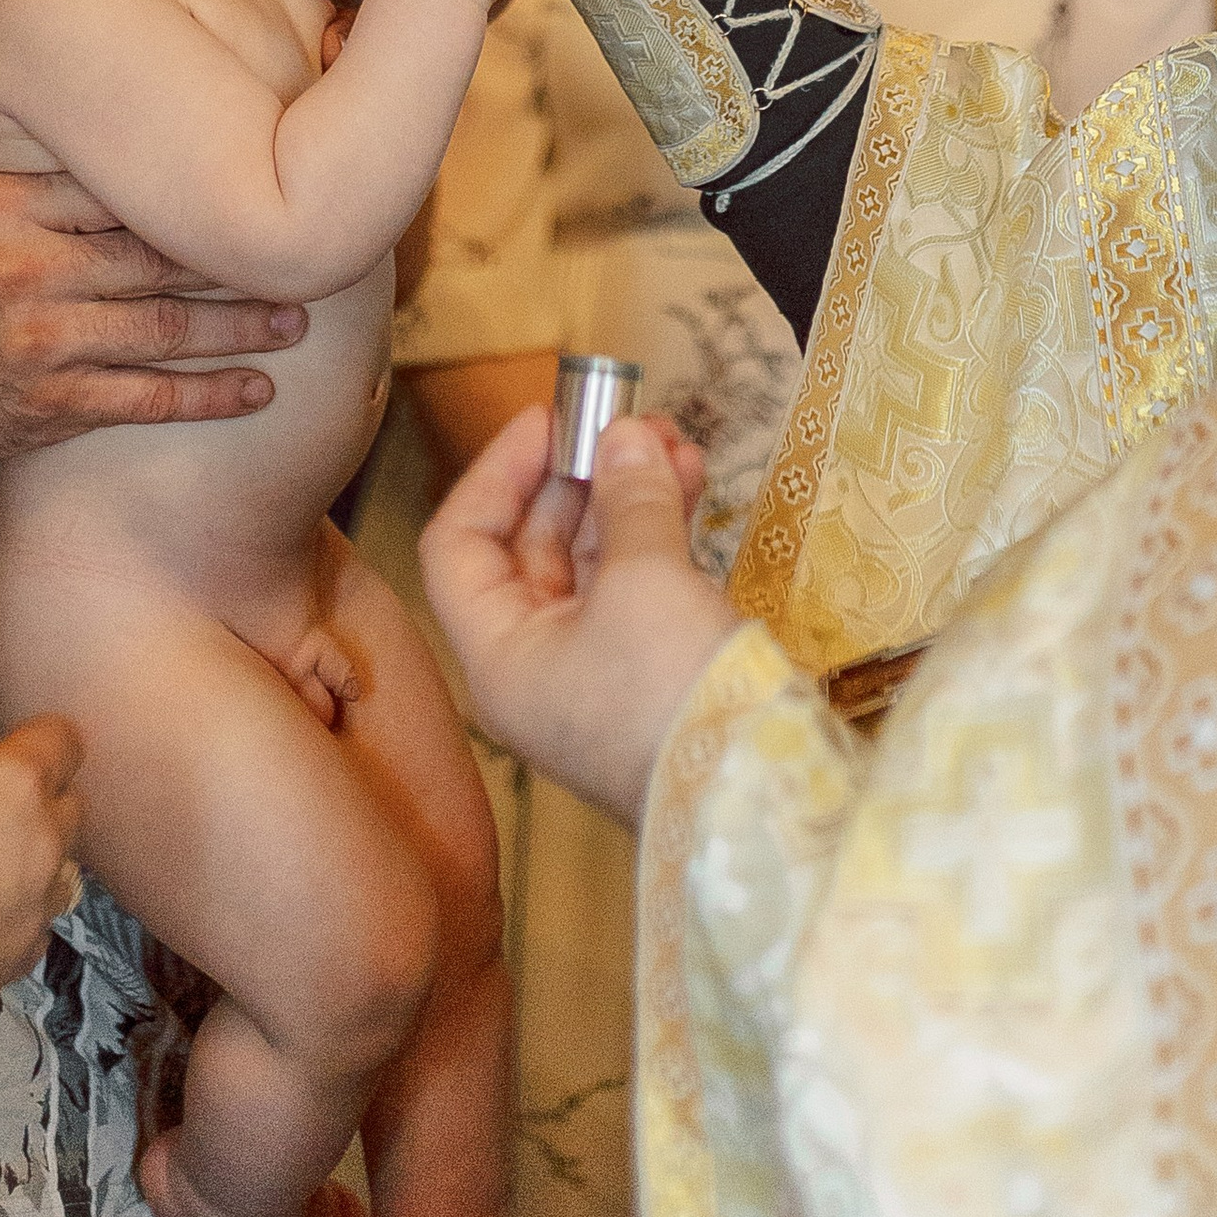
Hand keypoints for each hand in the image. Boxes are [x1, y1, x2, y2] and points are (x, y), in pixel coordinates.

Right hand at [0, 68, 307, 457]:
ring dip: (241, 329)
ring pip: (163, 330)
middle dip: (236, 255)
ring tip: (298, 317)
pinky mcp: (53, 406)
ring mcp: (43, 344)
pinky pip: (145, 400)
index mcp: (6, 207)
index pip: (117, 183)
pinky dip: (208, 396)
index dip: (192, 181)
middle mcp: (27, 272)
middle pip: (156, 255)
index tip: (254, 171)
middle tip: (299, 245)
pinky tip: (259, 389)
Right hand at [0, 688, 82, 1023]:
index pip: (63, 740)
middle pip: (67, 804)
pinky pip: (37, 922)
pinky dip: (16, 914)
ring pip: (59, 866)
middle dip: (36, 799)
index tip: (9, 748)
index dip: (36, 738)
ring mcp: (37, 903)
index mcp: (16, 782)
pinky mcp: (21, 957)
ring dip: (32, 858)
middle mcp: (42, 841)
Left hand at [419, 404, 730, 821]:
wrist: (757, 798)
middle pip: (530, 549)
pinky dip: (658, 533)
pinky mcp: (649, 677)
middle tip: (622, 418)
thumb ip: (629, 496)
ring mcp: (594, 676)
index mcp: (498, 656)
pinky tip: (690, 484)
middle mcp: (534, 668)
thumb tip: (626, 435)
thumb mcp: (644, 578)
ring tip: (671, 439)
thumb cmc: (670, 691)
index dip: (497, 473)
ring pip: (592, 563)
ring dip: (626, 496)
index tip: (548, 418)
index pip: (460, 546)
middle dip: (577, 475)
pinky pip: (636, 588)